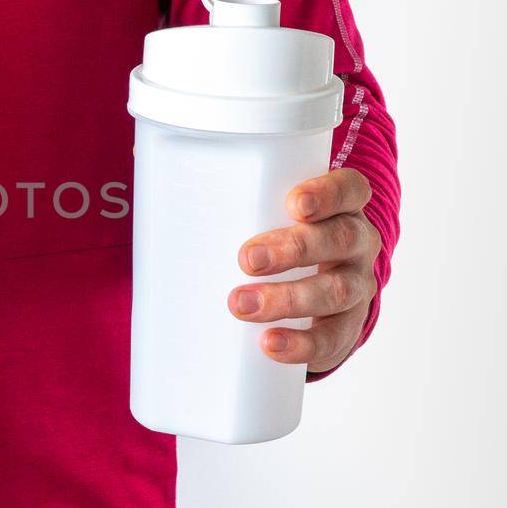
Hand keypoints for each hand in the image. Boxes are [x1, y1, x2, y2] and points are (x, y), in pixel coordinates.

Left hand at [228, 168, 379, 372]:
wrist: (316, 295)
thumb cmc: (277, 237)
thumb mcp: (264, 211)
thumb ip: (223, 191)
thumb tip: (149, 164)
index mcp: (341, 207)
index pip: (349, 189)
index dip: (328, 193)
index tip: (294, 203)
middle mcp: (357, 244)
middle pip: (339, 239)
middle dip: (292, 249)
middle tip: (246, 259)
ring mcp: (356, 287)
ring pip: (335, 291)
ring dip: (287, 299)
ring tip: (241, 305)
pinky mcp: (345, 329)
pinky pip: (330, 338)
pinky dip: (300, 343)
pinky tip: (270, 344)